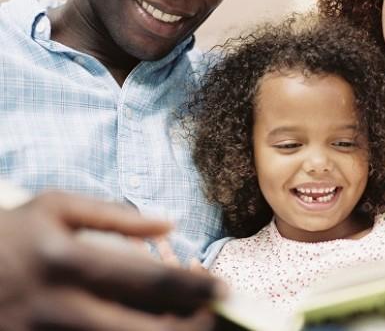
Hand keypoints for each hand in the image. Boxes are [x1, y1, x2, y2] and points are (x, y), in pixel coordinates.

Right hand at [0, 190, 220, 330]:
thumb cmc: (11, 231)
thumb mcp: (55, 207)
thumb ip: (114, 216)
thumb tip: (169, 223)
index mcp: (68, 260)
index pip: (146, 279)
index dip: (192, 286)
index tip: (223, 288)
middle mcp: (58, 304)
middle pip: (141, 328)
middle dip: (188, 326)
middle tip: (216, 316)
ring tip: (188, 323)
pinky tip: (148, 326)